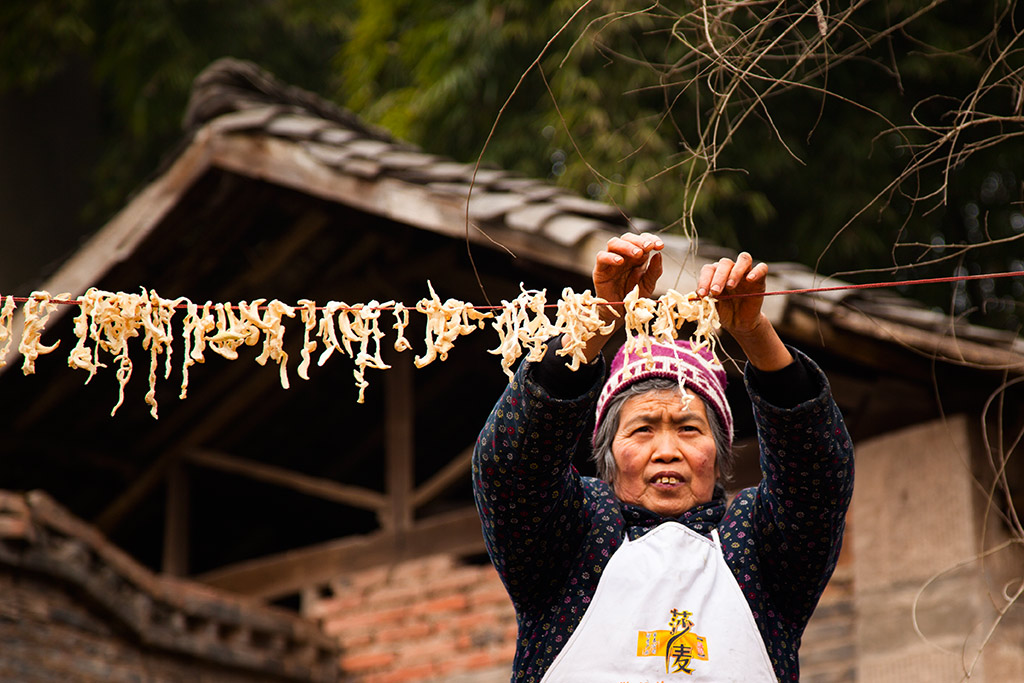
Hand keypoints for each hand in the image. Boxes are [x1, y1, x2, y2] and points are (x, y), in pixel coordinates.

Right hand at [570, 232, 663, 362]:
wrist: (620, 314)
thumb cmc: (634, 298)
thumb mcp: (649, 285)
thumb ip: (654, 271)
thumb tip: (658, 255)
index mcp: (636, 257)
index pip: (642, 241)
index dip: (650, 239)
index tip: (660, 245)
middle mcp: (623, 256)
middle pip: (627, 238)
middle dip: (639, 240)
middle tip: (649, 247)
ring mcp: (610, 262)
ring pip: (614, 243)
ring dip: (626, 246)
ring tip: (637, 254)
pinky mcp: (600, 270)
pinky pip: (601, 257)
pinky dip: (610, 257)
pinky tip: (620, 262)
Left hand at [697, 252, 766, 336]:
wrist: (739, 323)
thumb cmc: (723, 312)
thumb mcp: (711, 307)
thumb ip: (704, 300)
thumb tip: (693, 296)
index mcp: (716, 274)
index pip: (709, 269)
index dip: (704, 280)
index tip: (702, 294)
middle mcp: (730, 270)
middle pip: (725, 263)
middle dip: (718, 277)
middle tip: (715, 291)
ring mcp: (746, 273)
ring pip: (743, 259)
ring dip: (735, 271)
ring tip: (730, 285)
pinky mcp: (759, 279)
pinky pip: (762, 268)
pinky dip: (756, 271)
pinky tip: (750, 279)